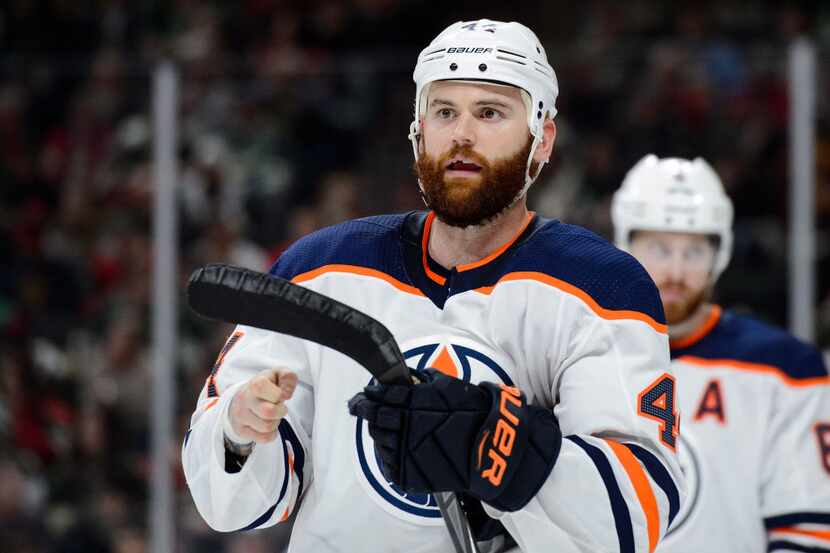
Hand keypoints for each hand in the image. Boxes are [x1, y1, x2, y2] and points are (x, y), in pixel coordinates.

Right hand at [228, 368, 297, 443]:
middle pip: (269, 412)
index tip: (280, 395)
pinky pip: (264, 438)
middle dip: (280, 411)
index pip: (267, 390)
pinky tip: (268, 424)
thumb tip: (286, 394)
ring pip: (267, 427)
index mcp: (254, 384)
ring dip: (276, 422)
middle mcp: (245, 400)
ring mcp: (241, 416)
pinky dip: (271, 433)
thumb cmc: (265, 386)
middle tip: (279, 406)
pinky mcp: (241, 430)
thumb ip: (288, 377)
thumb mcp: (278, 375)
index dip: (278, 394)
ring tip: (272, 415)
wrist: (242, 398)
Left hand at [348, 369, 561, 511]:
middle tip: (360, 406)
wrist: (491, 450)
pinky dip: (387, 453)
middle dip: (365, 410)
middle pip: (375, 417)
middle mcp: (405, 427)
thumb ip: (425, 381)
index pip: (381, 396)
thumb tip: (409, 377)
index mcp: (413, 402)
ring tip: (379, 426)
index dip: (370, 394)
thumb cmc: (475, 413)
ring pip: (379, 439)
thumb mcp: (450, 386)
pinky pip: (388, 462)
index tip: (364, 393)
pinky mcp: (410, 474)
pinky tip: (392, 446)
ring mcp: (405, 452)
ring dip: (377, 430)